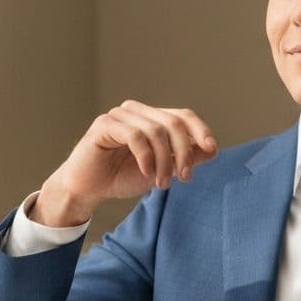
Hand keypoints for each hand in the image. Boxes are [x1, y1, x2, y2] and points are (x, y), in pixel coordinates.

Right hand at [33, 100, 217, 226]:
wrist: (88, 189)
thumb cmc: (121, 177)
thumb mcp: (161, 170)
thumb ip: (184, 158)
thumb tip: (212, 149)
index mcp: (151, 118)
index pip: (182, 116)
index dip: (200, 130)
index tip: (211, 149)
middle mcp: (136, 111)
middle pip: (173, 122)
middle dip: (183, 152)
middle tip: (184, 177)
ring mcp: (119, 115)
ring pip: (156, 130)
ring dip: (164, 161)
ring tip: (161, 183)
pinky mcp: (104, 125)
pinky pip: (135, 135)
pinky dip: (146, 156)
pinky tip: (146, 172)